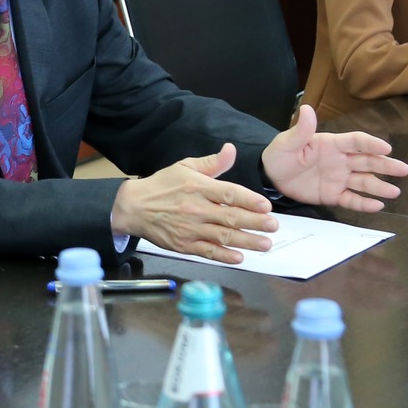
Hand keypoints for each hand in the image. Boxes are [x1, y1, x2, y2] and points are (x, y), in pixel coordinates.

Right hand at [110, 145, 277, 263]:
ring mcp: (190, 229)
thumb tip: (231, 149)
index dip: (249, 200)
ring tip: (265, 244)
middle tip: (274, 226)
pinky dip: (224, 256)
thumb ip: (212, 162)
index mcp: (198, 187)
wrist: (134, 207)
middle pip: (230, 217)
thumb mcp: (185, 167)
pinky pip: (207, 252)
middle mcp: (196, 209)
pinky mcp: (184, 245)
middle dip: (255, 222)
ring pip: (223, 237)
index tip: (266, 205)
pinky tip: (239, 257)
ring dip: (246, 241)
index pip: (228, 194)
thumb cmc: (162, 185)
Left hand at [260, 106, 407, 210]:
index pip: (356, 142)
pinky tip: (377, 206)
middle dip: (385, 165)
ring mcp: (338, 179)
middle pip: (367, 162)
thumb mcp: (287, 142)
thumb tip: (307, 108)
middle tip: (403, 170)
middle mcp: (340, 161)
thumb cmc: (278, 156)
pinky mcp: (333, 195)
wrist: (269, 178)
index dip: (371, 144)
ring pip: (363, 182)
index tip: (386, 147)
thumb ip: (301, 130)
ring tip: (395, 191)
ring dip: (379, 186)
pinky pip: (351, 199)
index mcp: (331, 144)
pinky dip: (364, 204)